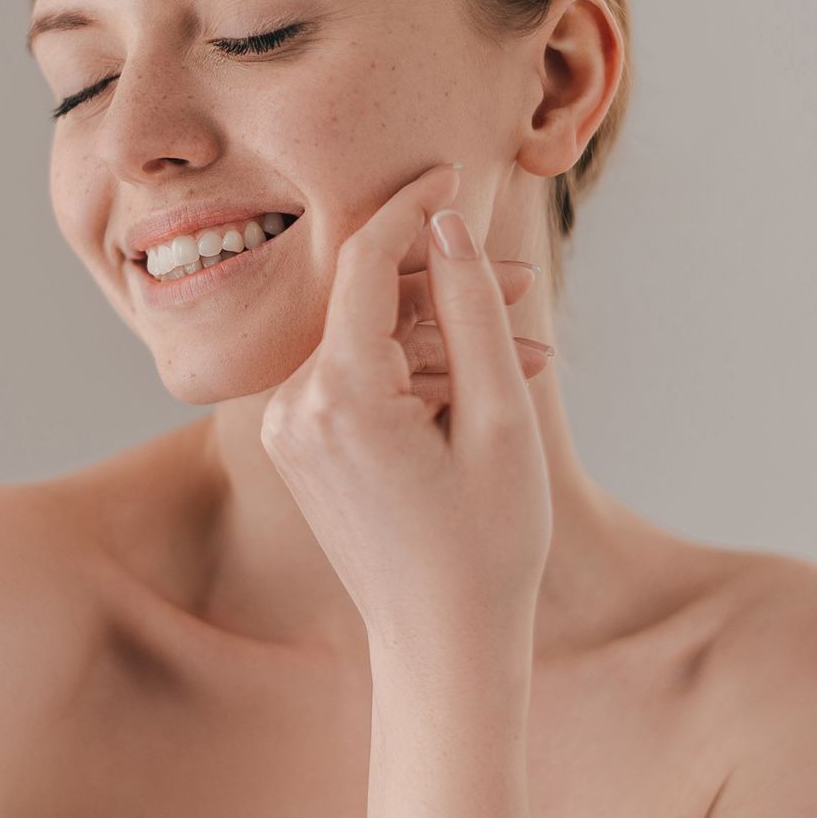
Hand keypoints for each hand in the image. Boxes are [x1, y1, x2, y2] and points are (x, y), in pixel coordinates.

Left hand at [259, 163, 553, 651]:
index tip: (455, 171)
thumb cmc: (486, 545)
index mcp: (340, 396)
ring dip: (442, 336)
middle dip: (446, 283)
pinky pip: (358, 381)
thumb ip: (472, 311)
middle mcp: (294, 407)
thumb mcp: (500, 420)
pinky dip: (416, 374)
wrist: (441, 646)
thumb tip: (449, 226)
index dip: (411, 207)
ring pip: (368, 341)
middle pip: (368, 302)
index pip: (364, 261)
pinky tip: (483, 388)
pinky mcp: (301, 448)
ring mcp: (289, 430)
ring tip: (527, 353)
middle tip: (525, 283)